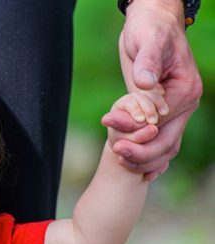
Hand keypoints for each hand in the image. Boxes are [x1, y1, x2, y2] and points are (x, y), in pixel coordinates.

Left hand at [106, 0, 201, 179]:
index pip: (161, 124)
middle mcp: (185, 104)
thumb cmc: (149, 30)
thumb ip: (147, 63)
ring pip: (165, 148)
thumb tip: (143, 83)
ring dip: (143, 159)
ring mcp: (176, 111)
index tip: (115, 140)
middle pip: (167, 142)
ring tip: (119, 159)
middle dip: (141, 153)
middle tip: (116, 154)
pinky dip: (148, 156)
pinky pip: (160, 142)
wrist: (151, 23)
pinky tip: (132, 165)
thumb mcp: (147, 42)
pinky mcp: (164, 114)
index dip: (137, 135)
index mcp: (185, 90)